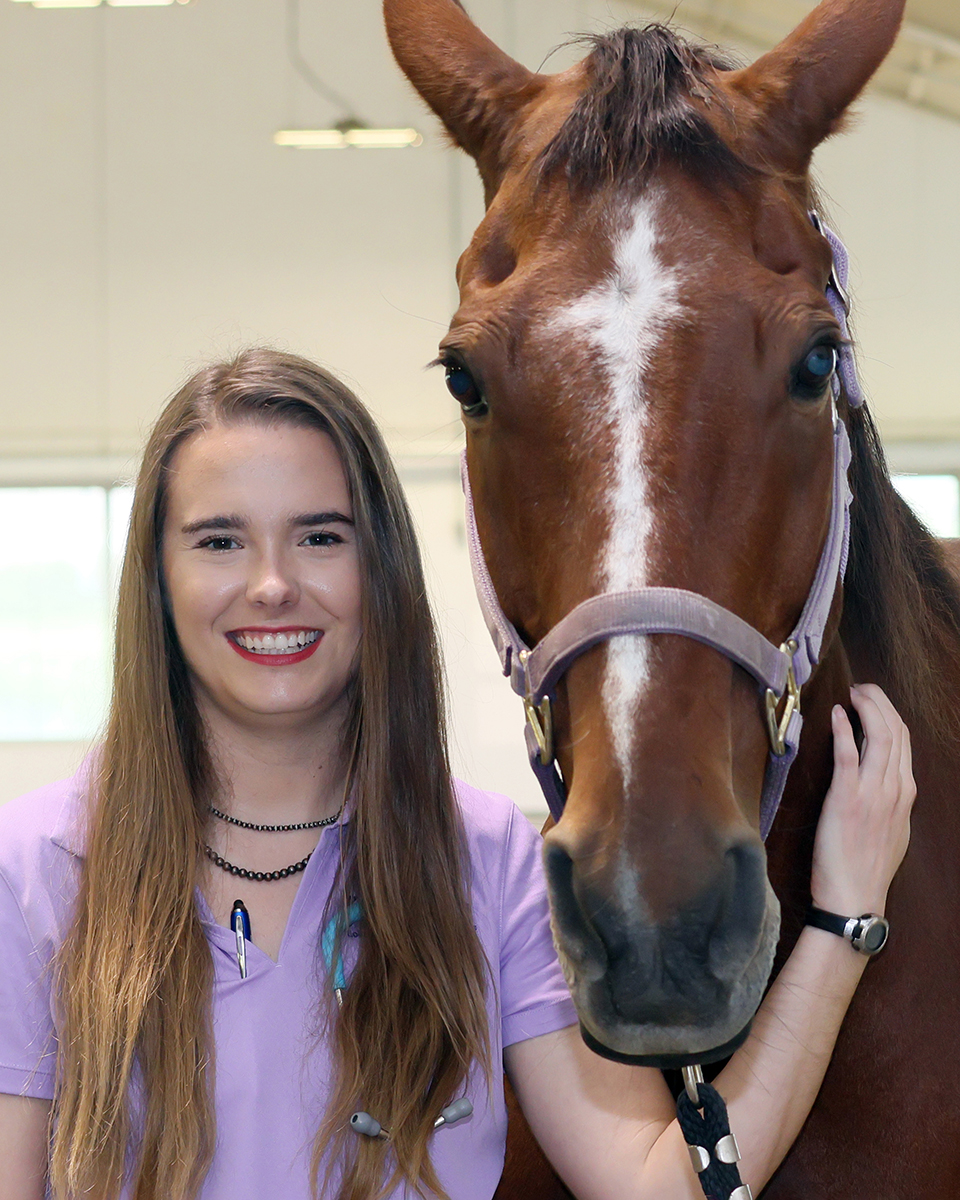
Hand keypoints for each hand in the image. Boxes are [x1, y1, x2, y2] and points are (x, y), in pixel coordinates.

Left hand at [810, 683, 914, 915]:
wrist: (854, 898)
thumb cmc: (867, 868)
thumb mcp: (893, 830)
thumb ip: (891, 801)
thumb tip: (883, 779)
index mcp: (906, 794)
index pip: (904, 741)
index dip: (889, 714)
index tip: (873, 700)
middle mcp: (895, 789)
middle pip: (895, 731)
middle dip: (880, 702)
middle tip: (862, 687)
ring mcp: (872, 793)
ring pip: (878, 737)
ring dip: (866, 707)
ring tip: (853, 692)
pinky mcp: (846, 799)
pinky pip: (847, 756)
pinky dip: (843, 730)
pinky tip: (837, 714)